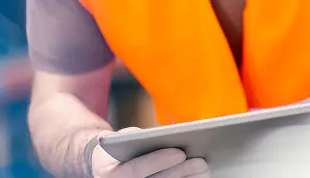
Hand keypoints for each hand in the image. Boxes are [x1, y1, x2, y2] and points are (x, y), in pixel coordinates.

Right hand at [91, 128, 209, 177]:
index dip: (158, 161)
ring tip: (203, 169)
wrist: (106, 166)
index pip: (136, 170)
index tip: (180, 153)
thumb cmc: (120, 147)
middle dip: (181, 171)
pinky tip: (197, 177)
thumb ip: (141, 138)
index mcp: (109, 172)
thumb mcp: (124, 138)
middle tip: (201, 162)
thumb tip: (169, 136)